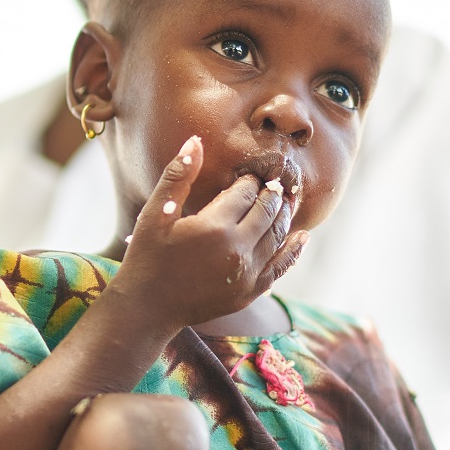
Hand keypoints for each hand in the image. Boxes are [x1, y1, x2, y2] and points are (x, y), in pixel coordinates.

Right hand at [109, 136, 307, 332]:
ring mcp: (247, 273)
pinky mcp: (250, 292)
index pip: (246, 193)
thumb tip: (196, 141)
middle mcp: (237, 249)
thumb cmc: (147, 257)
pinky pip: (281, 267)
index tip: (249, 176)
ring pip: (278, 235)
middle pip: (267, 211)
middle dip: (271, 194)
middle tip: (272, 183)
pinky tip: (302, 237)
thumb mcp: (156, 214)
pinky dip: (294, 250)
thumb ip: (178, 176)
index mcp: (214, 226)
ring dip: (285, 215)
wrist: (148, 309)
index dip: (250, 181)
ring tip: (287, 201)